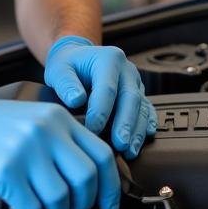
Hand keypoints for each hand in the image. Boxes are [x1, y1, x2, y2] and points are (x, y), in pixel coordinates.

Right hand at [0, 69, 120, 208]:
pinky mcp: (5, 171)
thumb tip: (89, 177)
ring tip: (40, 207)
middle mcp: (46, 131)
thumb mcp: (29, 120)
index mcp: (57, 118)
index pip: (102, 155)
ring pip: (61, 199)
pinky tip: (21, 208)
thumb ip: (59, 139)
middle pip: (87, 180)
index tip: (108, 204)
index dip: (110, 186)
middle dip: (82, 204)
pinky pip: (32, 208)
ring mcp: (26, 150)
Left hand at [44, 35, 156, 158]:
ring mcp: (135, 82)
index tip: (93, 130)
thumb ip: (66, 84)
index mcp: (109, 59)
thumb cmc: (69, 65)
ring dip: (137, 131)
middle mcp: (126, 69)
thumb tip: (76, 100)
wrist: (79, 58)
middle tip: (119, 144)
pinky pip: (147, 109)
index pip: (107, 88)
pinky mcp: (140, 93)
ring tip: (129, 151)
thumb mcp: (60, 69)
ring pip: (141, 107)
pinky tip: (145, 139)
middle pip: (130, 98)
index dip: (101, 111)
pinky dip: (146, 125)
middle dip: (125, 124)